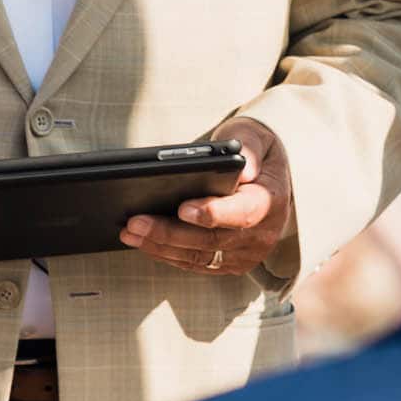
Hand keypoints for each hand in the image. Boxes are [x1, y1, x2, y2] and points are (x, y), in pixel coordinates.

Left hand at [118, 118, 294, 277]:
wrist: (267, 179)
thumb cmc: (256, 154)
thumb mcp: (256, 136)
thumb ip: (250, 146)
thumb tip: (245, 166)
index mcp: (270, 201)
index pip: (244, 213)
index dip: (213, 213)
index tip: (182, 208)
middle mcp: (261, 234)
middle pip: (212, 239)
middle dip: (170, 232)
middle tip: (136, 221)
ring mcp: (245, 253)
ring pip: (199, 256)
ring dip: (161, 246)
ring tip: (130, 231)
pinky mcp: (229, 263)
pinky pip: (195, 263)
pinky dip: (168, 254)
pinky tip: (144, 241)